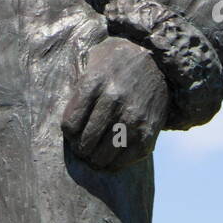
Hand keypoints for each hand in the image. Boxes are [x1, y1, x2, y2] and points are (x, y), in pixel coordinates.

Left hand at [61, 36, 168, 171]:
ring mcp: (132, 117)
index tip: (72, 131)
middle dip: (80, 149)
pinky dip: (114, 164)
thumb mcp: (92, 59)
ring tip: (94, 155)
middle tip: (82, 147)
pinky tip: (110, 158)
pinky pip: (125, 160)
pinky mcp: (147, 131)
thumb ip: (77, 83)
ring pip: (103, 155)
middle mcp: (113, 99)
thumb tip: (63, 113)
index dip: (68, 133)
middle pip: (85, 142)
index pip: (70, 124)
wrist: (158, 61)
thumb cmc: (117, 61)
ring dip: (95, 159)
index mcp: (94, 82)